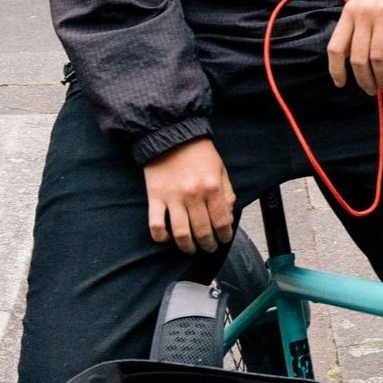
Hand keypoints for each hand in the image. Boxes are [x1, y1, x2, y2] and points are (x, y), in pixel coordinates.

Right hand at [144, 138, 235, 254]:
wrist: (170, 133)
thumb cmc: (197, 151)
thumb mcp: (220, 168)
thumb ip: (226, 193)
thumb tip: (227, 217)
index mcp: (212, 187)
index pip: (222, 222)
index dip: (225, 236)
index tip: (224, 240)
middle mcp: (194, 195)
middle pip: (202, 232)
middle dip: (208, 245)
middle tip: (209, 247)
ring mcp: (173, 198)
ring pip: (181, 234)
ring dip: (187, 247)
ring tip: (191, 249)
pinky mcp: (155, 197)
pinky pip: (156, 225)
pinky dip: (161, 237)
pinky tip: (167, 239)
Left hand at [327, 0, 382, 94]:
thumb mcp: (358, 3)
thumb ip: (353, 28)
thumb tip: (350, 59)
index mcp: (349, 13)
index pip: (336, 47)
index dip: (336, 69)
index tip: (341, 83)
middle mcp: (363, 15)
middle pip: (358, 58)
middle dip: (364, 80)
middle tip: (371, 90)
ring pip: (378, 57)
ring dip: (382, 77)